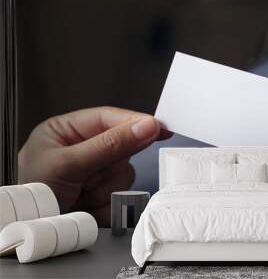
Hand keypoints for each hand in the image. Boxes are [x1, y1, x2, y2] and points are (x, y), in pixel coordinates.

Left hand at [18, 107, 170, 225]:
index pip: (110, 119)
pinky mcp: (103, 195)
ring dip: (104, 190)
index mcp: (70, 131)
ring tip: (79, 195)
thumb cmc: (30, 193)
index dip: (136, 122)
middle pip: (122, 150)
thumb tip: (144, 127)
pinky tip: (85, 206)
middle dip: (108, 168)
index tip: (159, 127)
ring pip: (124, 176)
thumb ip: (109, 145)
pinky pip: (121, 197)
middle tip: (88, 177)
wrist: (26, 229)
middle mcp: (86, 149)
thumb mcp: (67, 163)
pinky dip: (106, 206)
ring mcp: (96, 173)